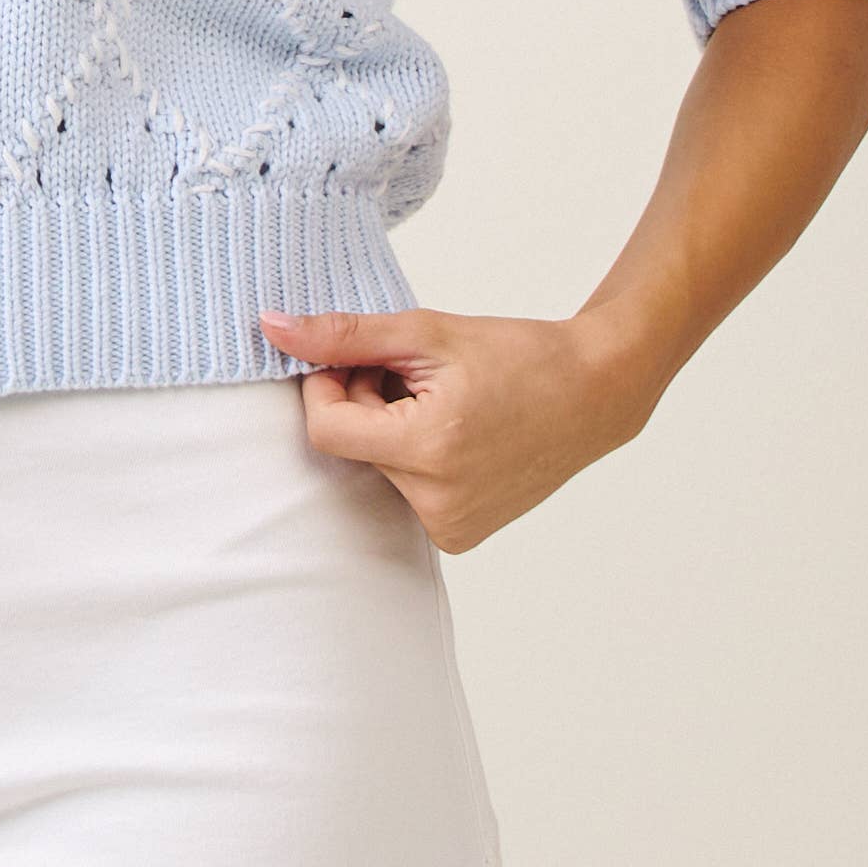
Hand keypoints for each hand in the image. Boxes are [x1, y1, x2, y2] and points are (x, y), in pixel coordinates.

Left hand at [258, 304, 662, 552]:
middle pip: (351, 448)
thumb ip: (345, 335)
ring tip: (442, 403)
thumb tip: (273, 329)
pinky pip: (404, 492)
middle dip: (365, 404)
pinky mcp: (460, 537)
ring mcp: (451, 527)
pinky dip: (414, 459)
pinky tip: (455, 434)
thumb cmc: (518, 355)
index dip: (329, 387)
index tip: (361, 360)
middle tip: (415, 376)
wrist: (594, 393)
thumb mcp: (426, 332)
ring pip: (375, 470)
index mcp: (428, 449)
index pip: (325, 430)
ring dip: (389, 430)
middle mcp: (437, 502)